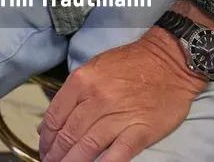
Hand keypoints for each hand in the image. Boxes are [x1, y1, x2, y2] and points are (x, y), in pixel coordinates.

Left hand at [37, 30, 203, 161]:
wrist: (169, 60)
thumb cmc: (130, 63)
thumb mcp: (94, 67)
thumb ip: (73, 94)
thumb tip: (51, 121)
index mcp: (82, 81)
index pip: (55, 115)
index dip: (46, 136)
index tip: (44, 146)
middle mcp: (97, 98)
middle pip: (68, 133)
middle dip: (55, 153)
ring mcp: (120, 115)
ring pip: (88, 146)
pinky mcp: (141, 130)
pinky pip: (119, 153)